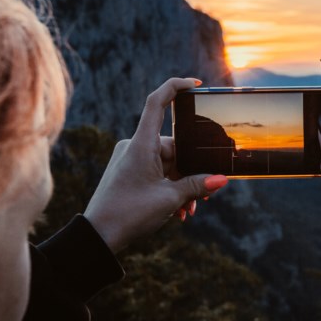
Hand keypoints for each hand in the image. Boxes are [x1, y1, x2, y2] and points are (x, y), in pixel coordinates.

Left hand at [83, 77, 228, 252]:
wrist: (98, 237)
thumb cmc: (128, 214)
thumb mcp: (169, 199)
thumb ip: (197, 186)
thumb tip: (222, 179)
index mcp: (141, 144)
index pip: (157, 103)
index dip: (175, 87)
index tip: (194, 84)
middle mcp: (134, 146)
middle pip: (174, 146)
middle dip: (191, 171)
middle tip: (204, 196)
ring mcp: (130, 159)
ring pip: (167, 164)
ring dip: (181, 185)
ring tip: (188, 210)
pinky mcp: (128, 172)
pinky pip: (156, 172)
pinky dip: (169, 187)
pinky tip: (178, 210)